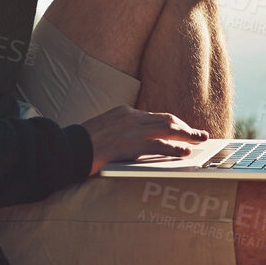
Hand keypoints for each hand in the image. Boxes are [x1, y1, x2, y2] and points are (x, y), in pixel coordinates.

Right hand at [78, 105, 209, 174]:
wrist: (65, 149)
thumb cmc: (80, 146)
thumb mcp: (103, 132)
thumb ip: (120, 134)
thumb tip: (135, 143)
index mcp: (123, 112)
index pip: (155, 116)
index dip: (173, 123)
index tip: (184, 129)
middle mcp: (129, 117)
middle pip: (166, 119)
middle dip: (186, 127)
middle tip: (200, 134)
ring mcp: (130, 129)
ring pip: (167, 128)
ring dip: (187, 135)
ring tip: (200, 140)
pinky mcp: (129, 143)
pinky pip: (159, 144)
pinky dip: (175, 148)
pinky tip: (185, 152)